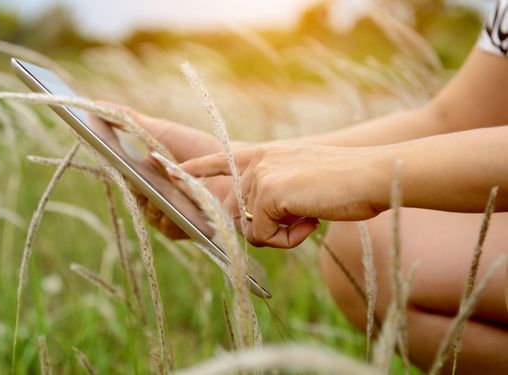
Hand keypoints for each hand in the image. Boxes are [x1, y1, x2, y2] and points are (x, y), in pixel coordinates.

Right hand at [91, 102, 237, 237]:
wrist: (233, 166)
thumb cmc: (196, 148)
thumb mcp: (160, 131)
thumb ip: (127, 120)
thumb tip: (94, 105)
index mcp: (143, 176)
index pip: (123, 175)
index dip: (117, 168)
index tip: (115, 158)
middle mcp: (152, 198)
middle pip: (136, 196)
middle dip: (138, 185)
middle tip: (140, 175)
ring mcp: (168, 214)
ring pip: (151, 213)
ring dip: (157, 201)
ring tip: (165, 189)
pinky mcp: (185, 229)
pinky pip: (170, 228)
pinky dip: (172, 216)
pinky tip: (179, 205)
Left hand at [181, 143, 390, 247]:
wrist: (371, 173)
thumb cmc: (346, 182)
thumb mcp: (302, 180)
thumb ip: (275, 192)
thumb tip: (257, 222)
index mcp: (265, 153)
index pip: (219, 160)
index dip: (194, 170)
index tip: (169, 171)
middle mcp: (257, 163)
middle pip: (238, 214)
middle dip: (266, 228)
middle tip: (302, 219)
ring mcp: (260, 177)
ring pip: (251, 230)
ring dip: (282, 235)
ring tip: (310, 216)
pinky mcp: (268, 194)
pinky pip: (264, 237)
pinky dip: (289, 240)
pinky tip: (310, 221)